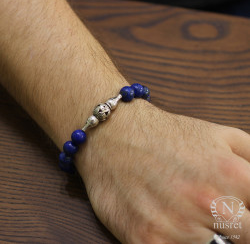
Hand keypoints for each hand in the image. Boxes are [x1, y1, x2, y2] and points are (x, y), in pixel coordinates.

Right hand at [76, 99, 249, 242]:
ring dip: (203, 236)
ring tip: (187, 214)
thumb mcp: (220, 134)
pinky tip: (169, 222)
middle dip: (233, 229)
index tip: (241, 217)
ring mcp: (175, 227)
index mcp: (232, 176)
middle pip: (244, 240)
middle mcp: (208, 204)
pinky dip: (177, 241)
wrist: (115, 133)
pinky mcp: (146, 241)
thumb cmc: (166, 134)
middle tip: (213, 214)